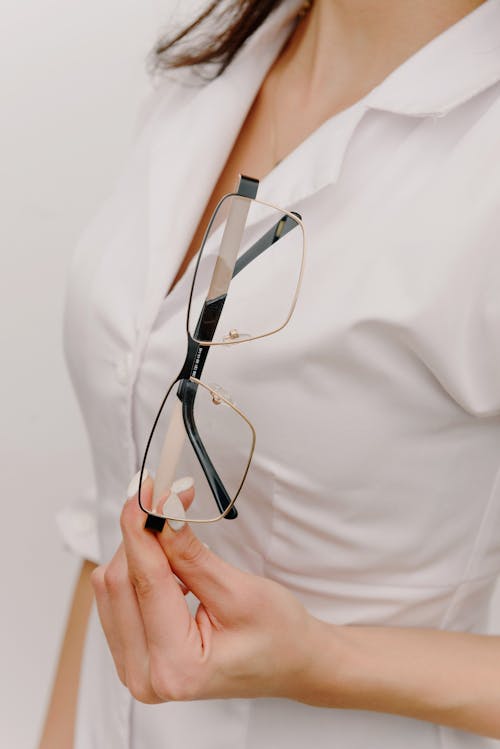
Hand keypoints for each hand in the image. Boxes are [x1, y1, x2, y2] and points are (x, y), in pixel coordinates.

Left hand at [91, 475, 319, 703]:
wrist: (293, 664)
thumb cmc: (279, 635)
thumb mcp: (240, 591)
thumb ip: (192, 554)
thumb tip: (163, 513)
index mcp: (177, 667)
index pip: (145, 581)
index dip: (142, 526)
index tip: (147, 488)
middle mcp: (146, 676)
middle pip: (118, 584)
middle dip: (142, 533)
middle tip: (169, 497)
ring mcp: (136, 670)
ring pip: (112, 589)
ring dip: (139, 550)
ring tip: (173, 530)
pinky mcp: (134, 656)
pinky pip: (118, 600)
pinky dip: (138, 570)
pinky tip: (167, 561)